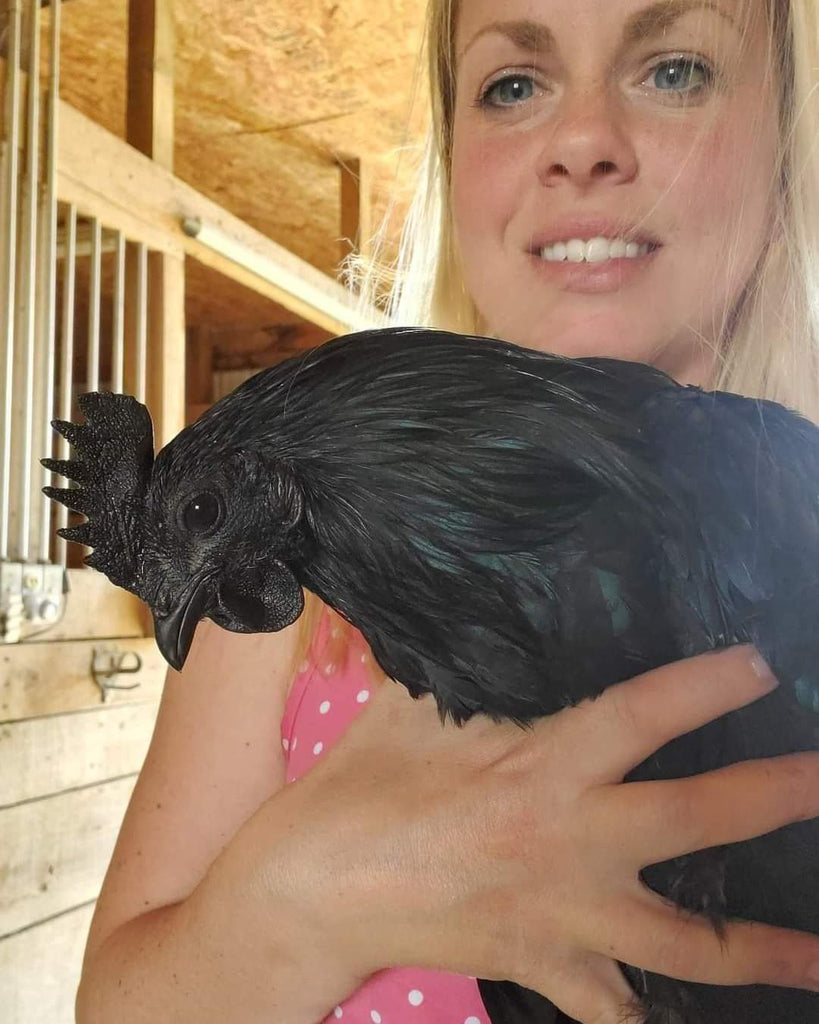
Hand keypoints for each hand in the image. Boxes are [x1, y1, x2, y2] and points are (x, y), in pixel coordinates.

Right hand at [281, 645, 818, 1023]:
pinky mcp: (546, 966)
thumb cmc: (354, 792)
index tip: (763, 662)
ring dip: (769, 950)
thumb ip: (456, 666)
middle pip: (699, 817)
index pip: (644, 713)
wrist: (309, 895)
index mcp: (539, 766)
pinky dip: (653, 1017)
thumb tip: (469, 613)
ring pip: (691, 940)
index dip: (710, 686)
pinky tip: (697, 1021)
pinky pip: (616, 1011)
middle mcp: (570, 841)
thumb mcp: (405, 707)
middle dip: (778, 793)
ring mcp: (567, 915)